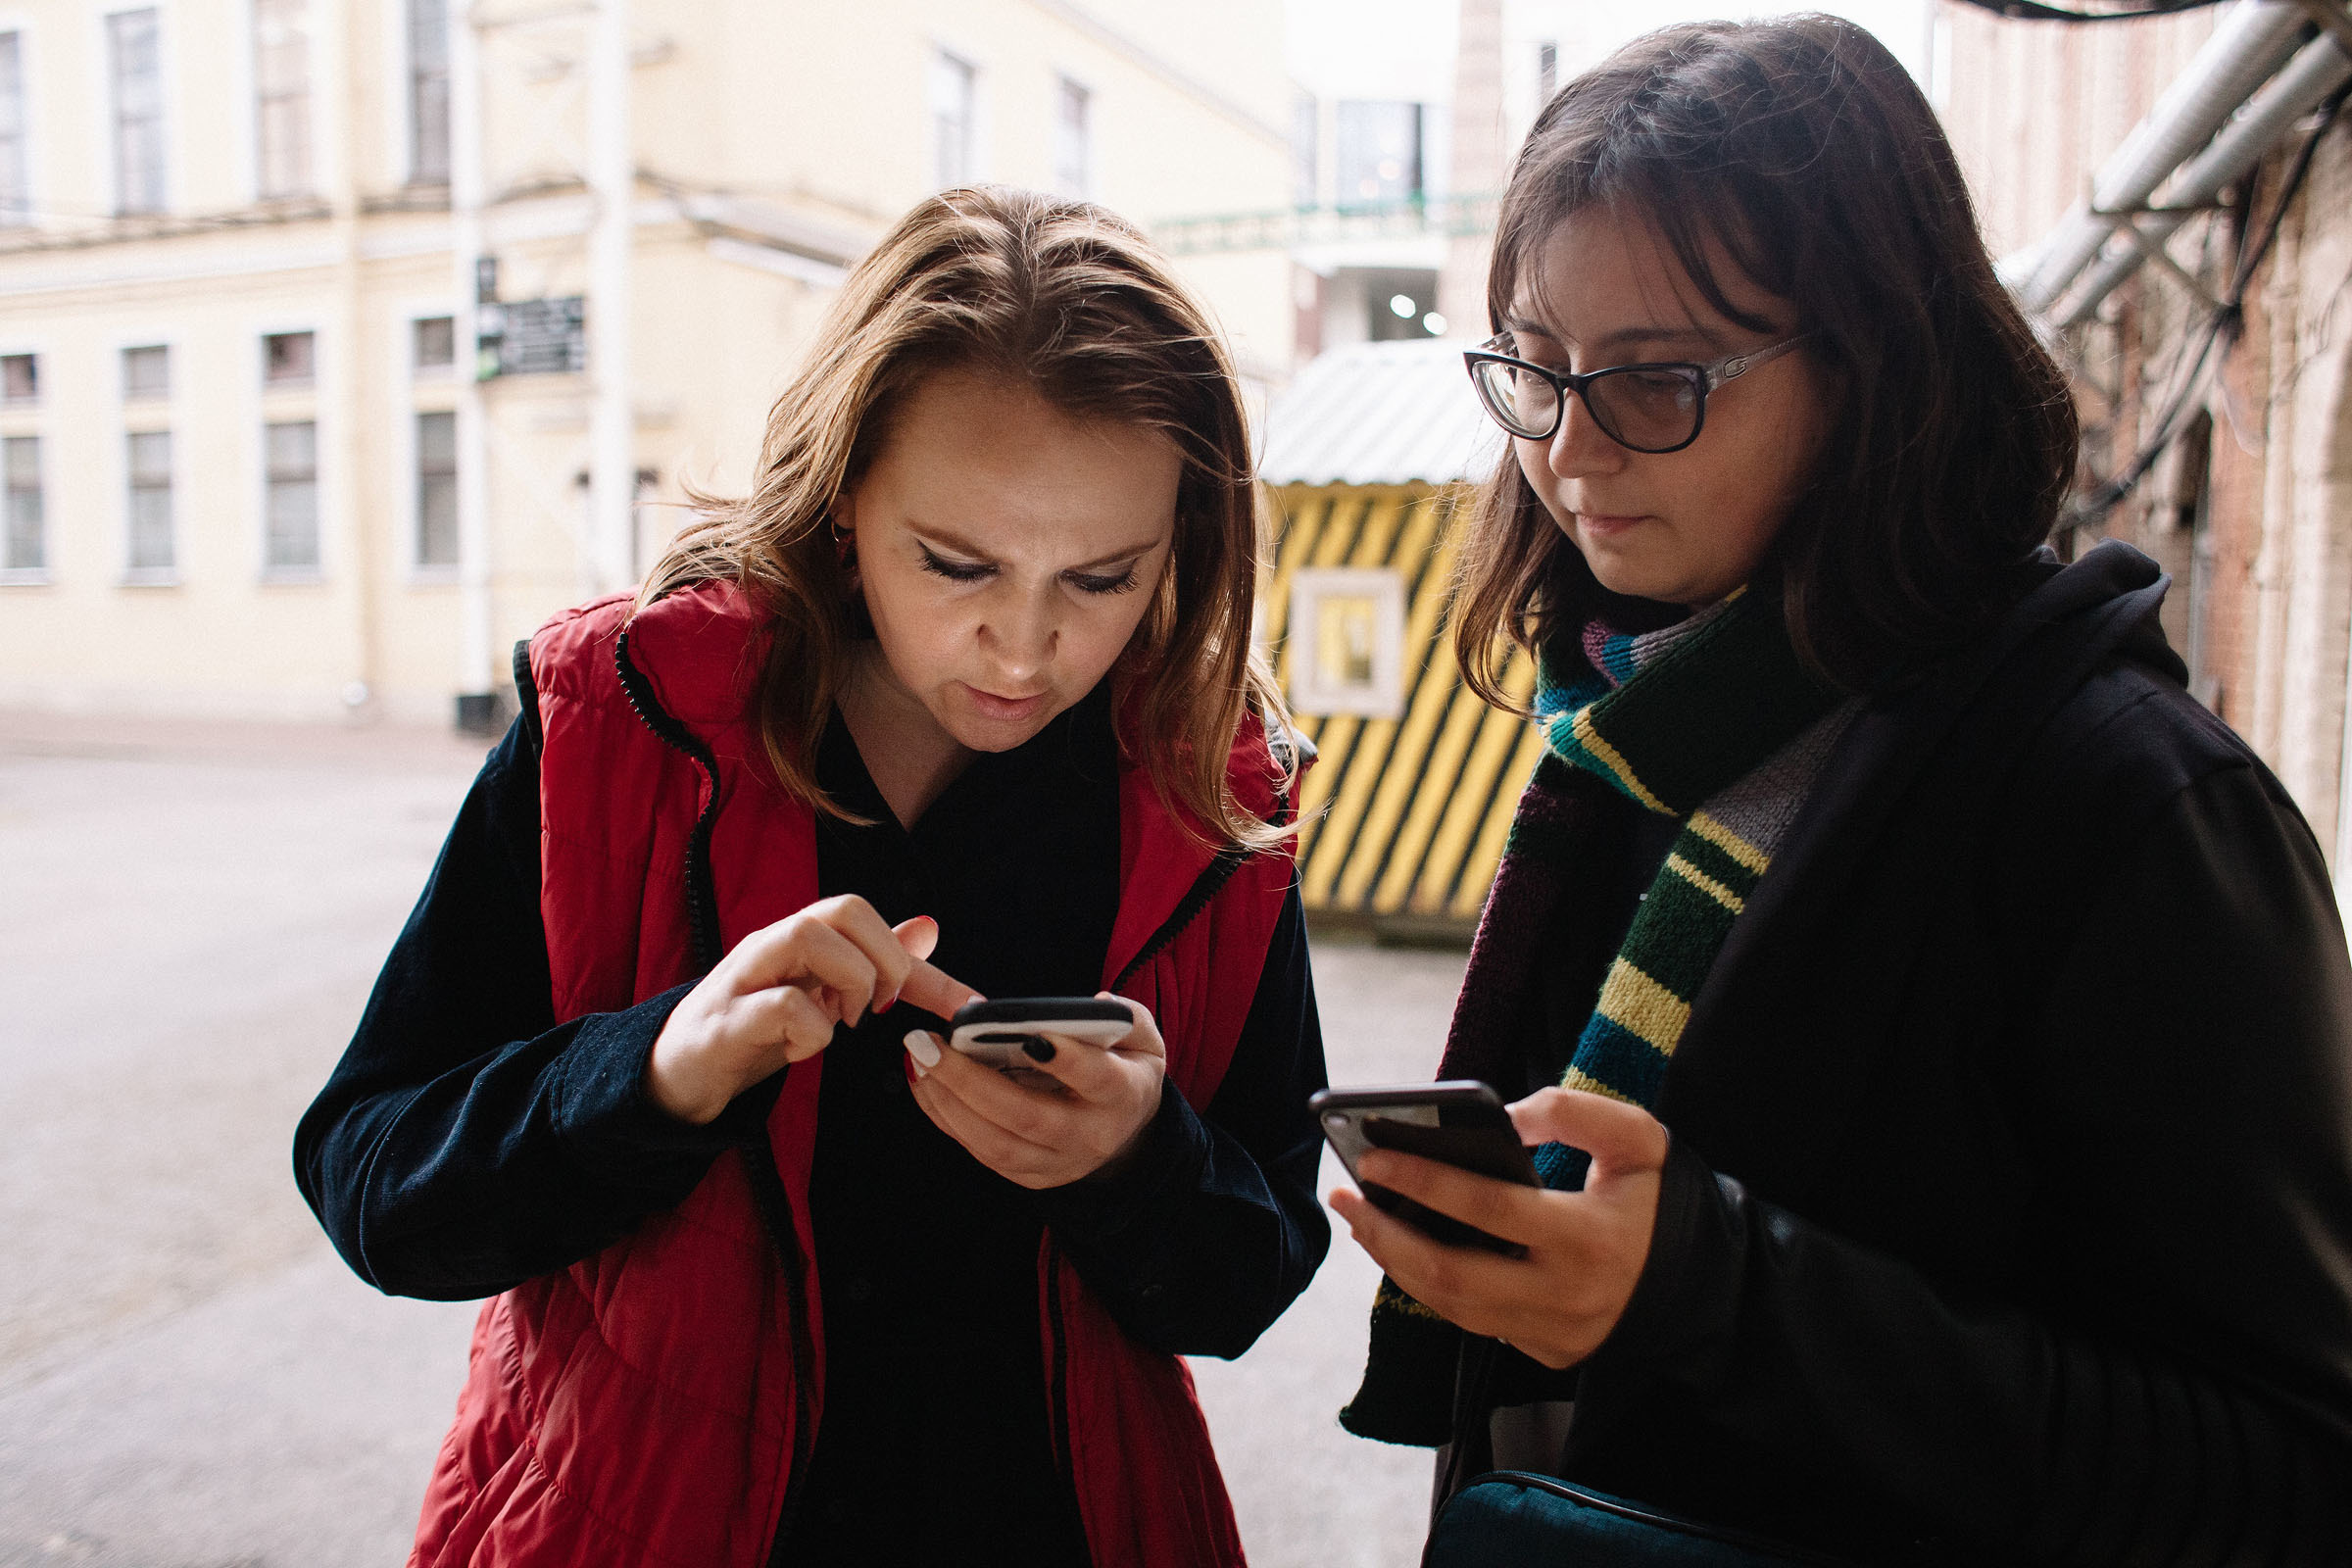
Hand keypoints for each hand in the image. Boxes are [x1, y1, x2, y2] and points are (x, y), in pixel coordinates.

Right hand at [647, 896, 979, 1124]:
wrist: (677, 1074)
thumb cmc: (754, 1028)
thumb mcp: (823, 994)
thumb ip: (872, 962)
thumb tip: (927, 930)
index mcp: (802, 937)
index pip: (870, 920)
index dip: (925, 963)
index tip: (966, 1008)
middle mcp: (773, 943)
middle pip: (842, 907)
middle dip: (885, 959)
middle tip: (881, 1009)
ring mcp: (745, 977)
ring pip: (809, 936)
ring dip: (848, 983)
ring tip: (845, 1023)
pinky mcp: (725, 1021)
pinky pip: (782, 1005)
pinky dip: (810, 1032)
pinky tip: (802, 1050)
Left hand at [900, 992, 1166, 1188]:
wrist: (1127, 1133)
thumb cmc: (1125, 1069)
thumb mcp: (1143, 1039)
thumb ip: (1126, 1017)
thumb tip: (1096, 1003)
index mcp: (1122, 1095)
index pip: (1096, 1079)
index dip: (1066, 1060)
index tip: (1030, 1035)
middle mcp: (1088, 1136)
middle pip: (1028, 1118)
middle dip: (972, 1082)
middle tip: (930, 1044)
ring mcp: (1056, 1163)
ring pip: (996, 1144)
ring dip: (948, 1102)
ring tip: (918, 1059)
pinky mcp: (1028, 1175)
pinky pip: (980, 1152)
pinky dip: (946, 1117)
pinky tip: (924, 1082)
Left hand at [1327, 1088, 1668, 1368]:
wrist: (1707, 1283)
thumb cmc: (1664, 1200)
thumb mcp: (1638, 1141)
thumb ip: (1571, 1113)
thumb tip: (1500, 1116)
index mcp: (1590, 1240)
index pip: (1487, 1210)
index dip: (1424, 1181)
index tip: (1372, 1155)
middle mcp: (1566, 1297)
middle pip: (1451, 1273)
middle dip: (1385, 1234)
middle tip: (1344, 1194)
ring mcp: (1553, 1333)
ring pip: (1451, 1305)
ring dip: (1395, 1261)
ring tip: (1360, 1216)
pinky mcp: (1546, 1351)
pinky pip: (1471, 1320)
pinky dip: (1428, 1284)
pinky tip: (1400, 1246)